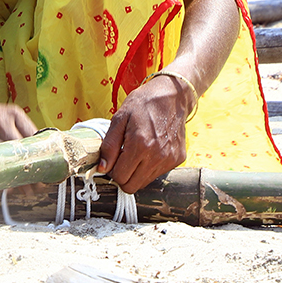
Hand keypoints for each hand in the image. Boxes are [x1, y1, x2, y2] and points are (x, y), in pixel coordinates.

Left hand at [96, 73, 191, 193]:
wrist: (172, 96)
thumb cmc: (142, 104)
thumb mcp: (119, 118)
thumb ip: (109, 145)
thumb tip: (103, 168)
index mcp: (140, 145)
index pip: (120, 177)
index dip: (111, 171)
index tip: (112, 160)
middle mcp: (157, 156)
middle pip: (132, 186)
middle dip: (123, 176)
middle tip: (121, 160)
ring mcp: (169, 159)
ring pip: (145, 182)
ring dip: (136, 172)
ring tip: (136, 152)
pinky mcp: (178, 159)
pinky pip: (157, 173)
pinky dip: (149, 167)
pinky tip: (149, 149)